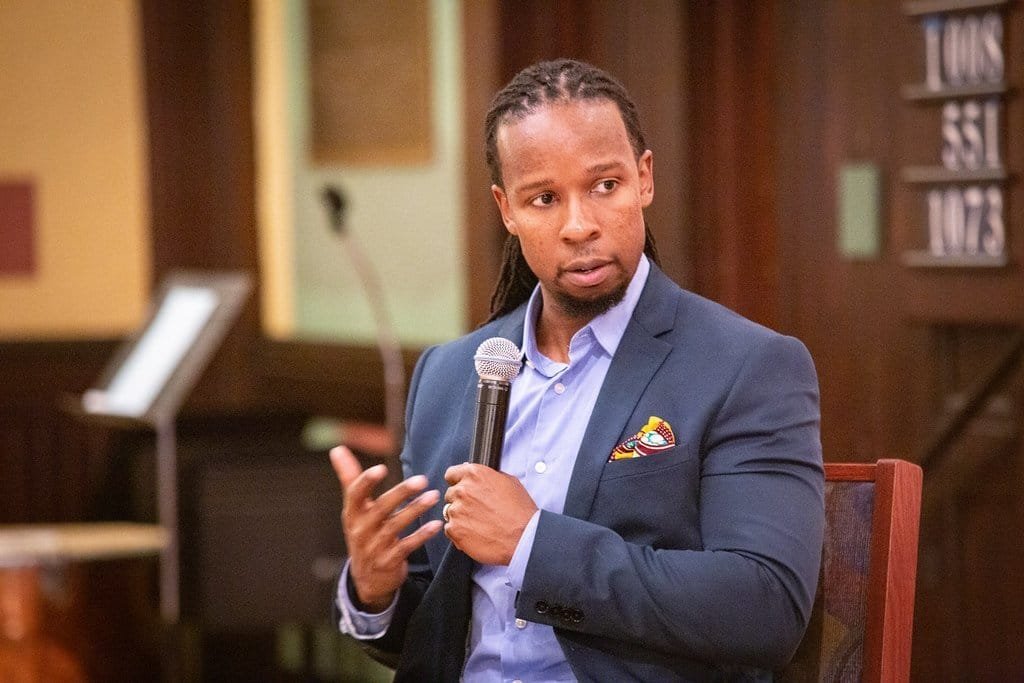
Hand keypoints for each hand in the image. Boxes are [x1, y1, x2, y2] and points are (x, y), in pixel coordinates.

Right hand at [330, 446, 442, 611]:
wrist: (367, 577)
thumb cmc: (363, 531)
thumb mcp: (354, 508)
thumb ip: (349, 477)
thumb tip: (337, 448)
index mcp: (352, 513)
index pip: (355, 494)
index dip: (366, 482)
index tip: (381, 468)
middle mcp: (361, 529)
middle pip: (380, 509)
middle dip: (401, 493)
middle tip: (422, 479)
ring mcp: (374, 547)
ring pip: (395, 527)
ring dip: (416, 510)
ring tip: (434, 496)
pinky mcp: (389, 561)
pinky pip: (406, 547)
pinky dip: (421, 536)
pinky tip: (437, 524)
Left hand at [443, 463, 536, 564]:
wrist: (523, 537)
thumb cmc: (520, 512)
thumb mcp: (510, 482)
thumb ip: (489, 477)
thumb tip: (480, 477)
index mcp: (475, 474)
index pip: (452, 473)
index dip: (457, 482)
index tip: (461, 488)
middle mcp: (463, 490)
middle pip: (451, 494)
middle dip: (461, 501)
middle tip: (476, 510)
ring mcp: (457, 510)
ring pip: (450, 512)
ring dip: (460, 517)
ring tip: (479, 524)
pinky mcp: (454, 530)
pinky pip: (450, 529)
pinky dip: (459, 533)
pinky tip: (475, 534)